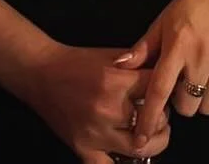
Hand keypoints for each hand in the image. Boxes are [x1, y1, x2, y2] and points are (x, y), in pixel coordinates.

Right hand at [19, 43, 169, 161]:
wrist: (42, 73)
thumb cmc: (79, 61)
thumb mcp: (113, 56)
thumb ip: (140, 65)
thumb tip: (166, 74)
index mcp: (115, 82)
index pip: (156, 89)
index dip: (165, 88)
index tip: (166, 89)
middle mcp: (107, 110)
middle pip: (153, 121)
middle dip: (163, 116)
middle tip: (161, 112)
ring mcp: (94, 134)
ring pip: (139, 148)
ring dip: (153, 142)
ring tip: (153, 133)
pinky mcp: (82, 149)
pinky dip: (121, 163)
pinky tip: (128, 154)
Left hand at [124, 0, 208, 148]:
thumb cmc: (191, 2)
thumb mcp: (162, 22)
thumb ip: (143, 48)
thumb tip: (121, 66)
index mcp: (178, 46)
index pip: (160, 91)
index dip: (150, 118)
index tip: (142, 136)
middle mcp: (202, 56)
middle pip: (187, 106)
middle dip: (179, 102)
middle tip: (180, 85)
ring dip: (200, 101)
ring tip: (198, 82)